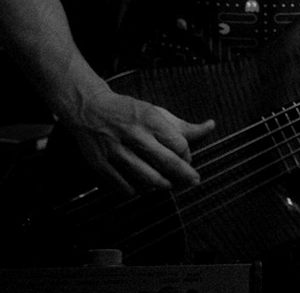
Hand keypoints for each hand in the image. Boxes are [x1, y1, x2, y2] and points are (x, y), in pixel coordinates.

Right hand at [66, 89, 215, 193]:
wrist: (89, 109)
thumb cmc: (128, 112)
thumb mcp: (156, 112)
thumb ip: (183, 125)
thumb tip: (211, 126)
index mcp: (150, 120)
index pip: (178, 144)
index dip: (187, 155)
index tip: (188, 159)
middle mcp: (134, 135)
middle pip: (166, 162)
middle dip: (184, 176)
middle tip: (193, 181)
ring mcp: (116, 151)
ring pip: (146, 178)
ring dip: (162, 185)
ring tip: (168, 184)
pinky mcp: (101, 164)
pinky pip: (125, 186)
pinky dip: (138, 190)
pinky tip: (143, 187)